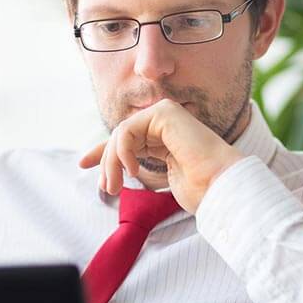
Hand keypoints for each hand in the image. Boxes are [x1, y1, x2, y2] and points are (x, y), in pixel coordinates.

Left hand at [78, 99, 243, 213]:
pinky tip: (134, 170)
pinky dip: (123, 151)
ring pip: (121, 134)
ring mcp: (166, 115)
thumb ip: (135, 166)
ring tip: (116, 187)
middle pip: (120, 137)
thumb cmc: (199, 189)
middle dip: (107, 163)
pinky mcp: (165, 113)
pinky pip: (128, 130)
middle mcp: (165, 123)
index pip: (125, 140)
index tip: (82, 164)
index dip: (102, 152)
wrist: (220, 187)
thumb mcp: (156, 178)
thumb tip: (107, 170)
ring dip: (112, 162)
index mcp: (164, 137)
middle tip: (107, 189)